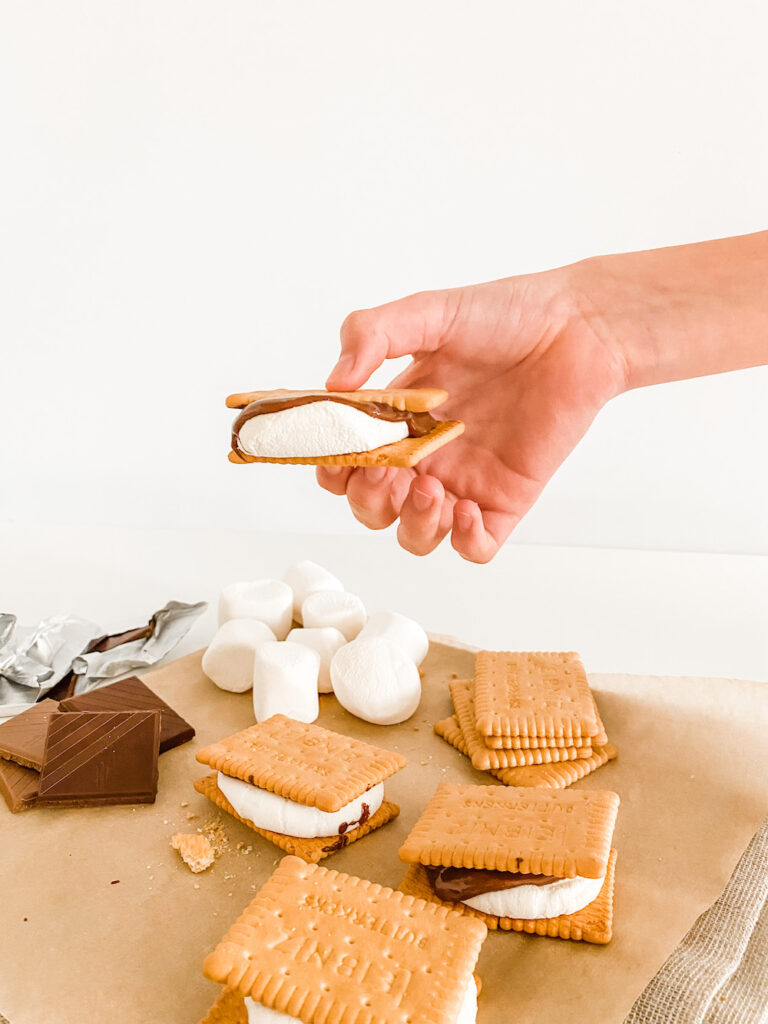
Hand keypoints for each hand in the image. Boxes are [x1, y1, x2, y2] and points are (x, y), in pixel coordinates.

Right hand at [317, 267, 627, 561]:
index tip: (340, 452)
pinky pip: (474, 546)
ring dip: (411, 523)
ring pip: (416, 535)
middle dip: (367, 500)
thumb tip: (333, 383)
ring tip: (429, 489)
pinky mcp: (505, 499)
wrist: (577, 328)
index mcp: (396, 418)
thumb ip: (372, 334)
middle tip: (385, 472)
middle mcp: (425, 455)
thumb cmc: (507, 315)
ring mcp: (464, 481)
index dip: (334, 467)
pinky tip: (465, 506)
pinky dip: (462, 540)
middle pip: (372, 508)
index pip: (346, 461)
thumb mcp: (428, 313)